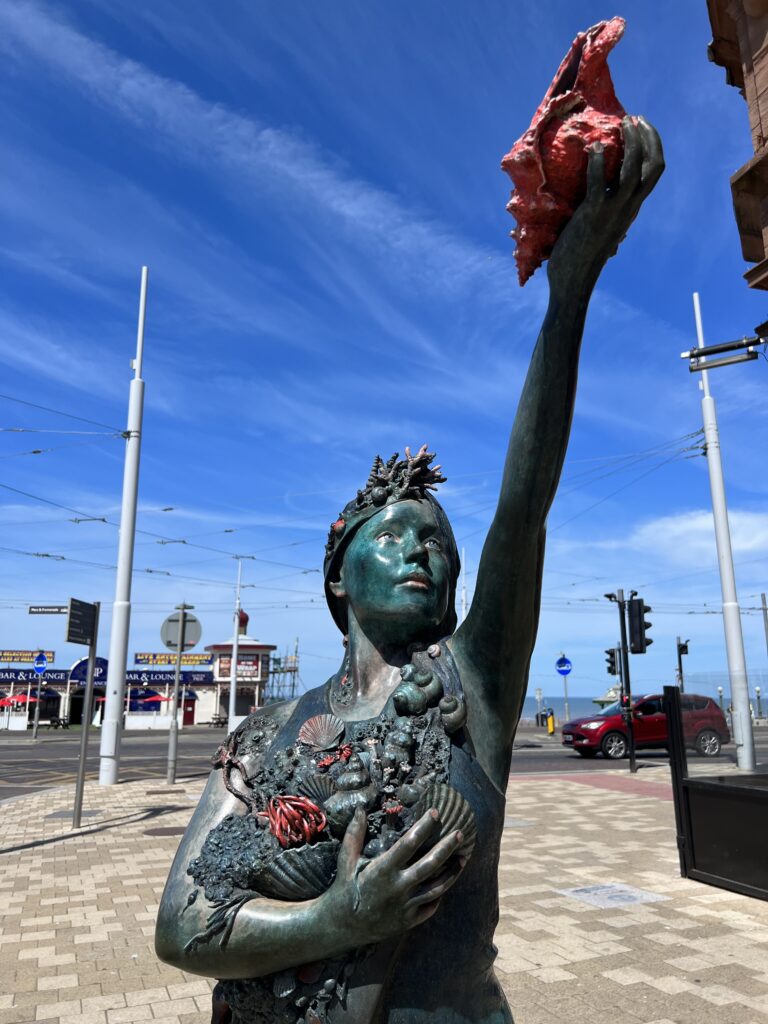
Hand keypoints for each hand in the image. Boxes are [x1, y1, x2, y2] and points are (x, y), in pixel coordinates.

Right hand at [321, 807, 465, 945]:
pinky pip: (430, 907)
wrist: (342, 927)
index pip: (408, 844)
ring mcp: (405, 906)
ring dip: (452, 873)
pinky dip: (440, 895)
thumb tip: (360, 809)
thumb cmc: (344, 888)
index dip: (424, 827)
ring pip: (436, 888)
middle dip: (447, 848)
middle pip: (429, 865)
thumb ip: (354, 835)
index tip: (435, 813)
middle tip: (460, 834)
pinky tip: (446, 883)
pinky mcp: (408, 920)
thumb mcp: (346, 861)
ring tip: (463, 859)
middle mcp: (397, 888)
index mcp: (382, 870)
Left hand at [547, 116, 663, 294]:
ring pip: (633, 168)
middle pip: (653, 164)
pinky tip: (593, 147)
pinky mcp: (592, 214)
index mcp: (632, 208)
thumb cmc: (582, 256)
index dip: (653, 144)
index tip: (641, 125)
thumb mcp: (602, 227)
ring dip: (630, 141)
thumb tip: (600, 191)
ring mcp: (612, 210)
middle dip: (648, 136)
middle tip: (633, 118)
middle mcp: (628, 207)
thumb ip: (607, 209)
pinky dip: (597, 161)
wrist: (573, 281)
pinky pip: (598, 181)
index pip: (655, 170)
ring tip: (620, 124)